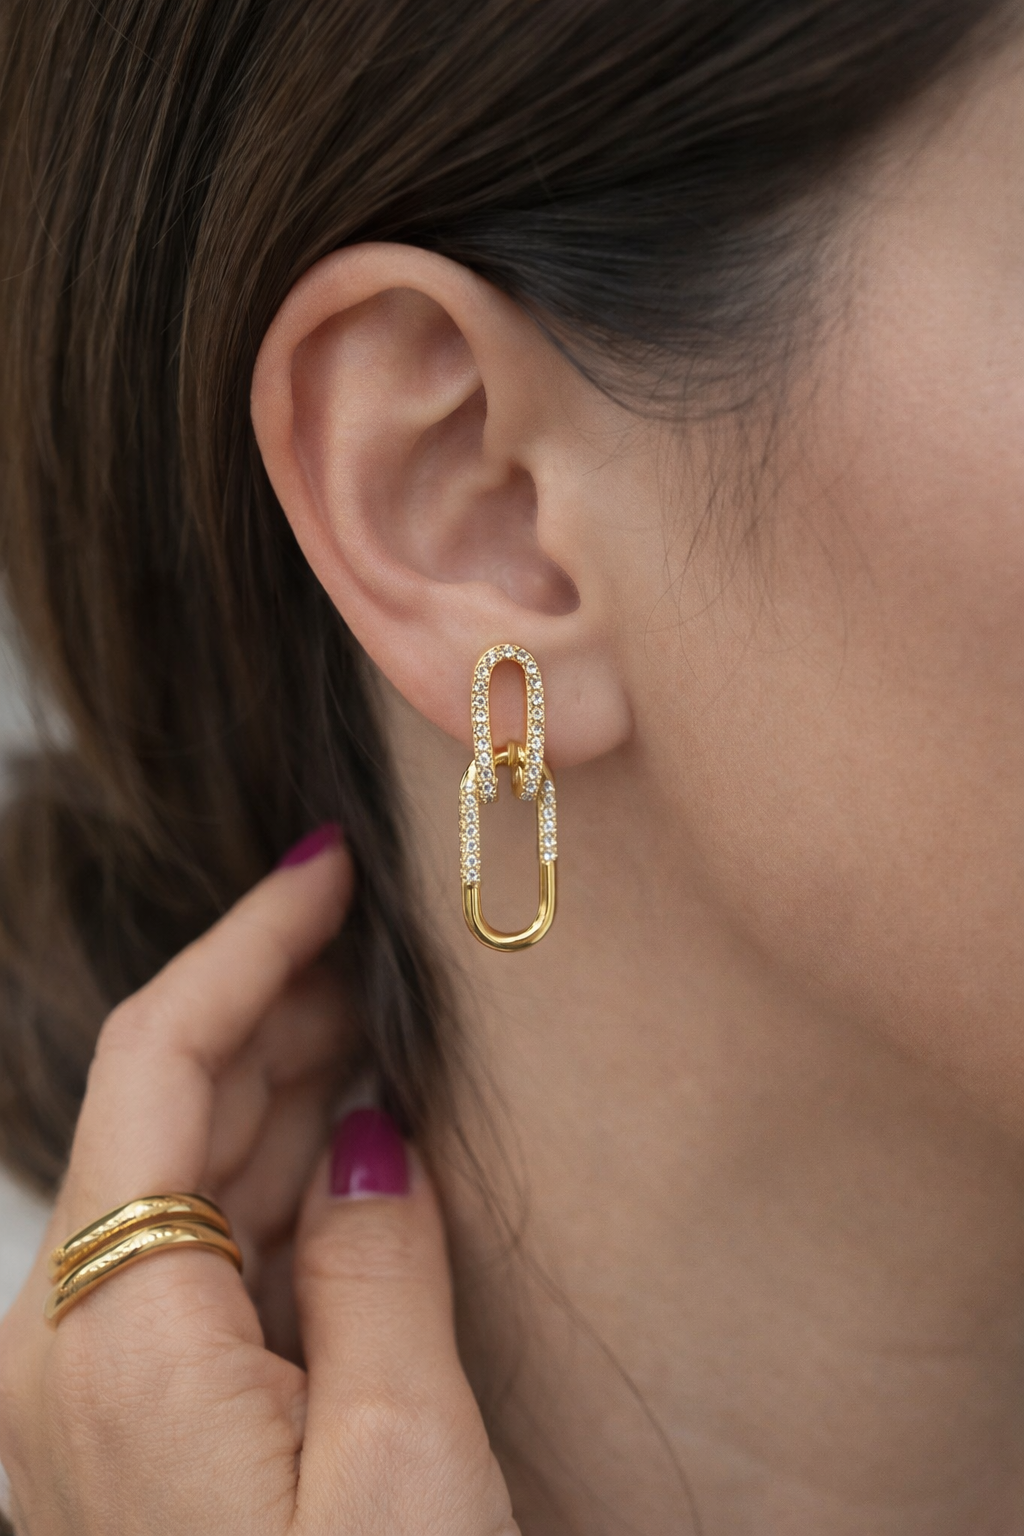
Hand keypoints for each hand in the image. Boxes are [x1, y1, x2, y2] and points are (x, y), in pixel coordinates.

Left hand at [0, 837, 516, 1533]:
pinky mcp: (162, 1421)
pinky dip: (292, 1177)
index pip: (156, 1065)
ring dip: (290, 1083)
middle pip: (170, 1109)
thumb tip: (375, 1131)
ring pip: (197, 1177)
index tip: (324, 867)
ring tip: (385, 1013)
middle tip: (384, 935)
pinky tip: (363, 1141)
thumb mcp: (404, 1465)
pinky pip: (221, 1255)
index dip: (243, 944)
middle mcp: (75, 1349)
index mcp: (107, 1338)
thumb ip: (380, 1264)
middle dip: (277, 1001)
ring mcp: (110, 1390)